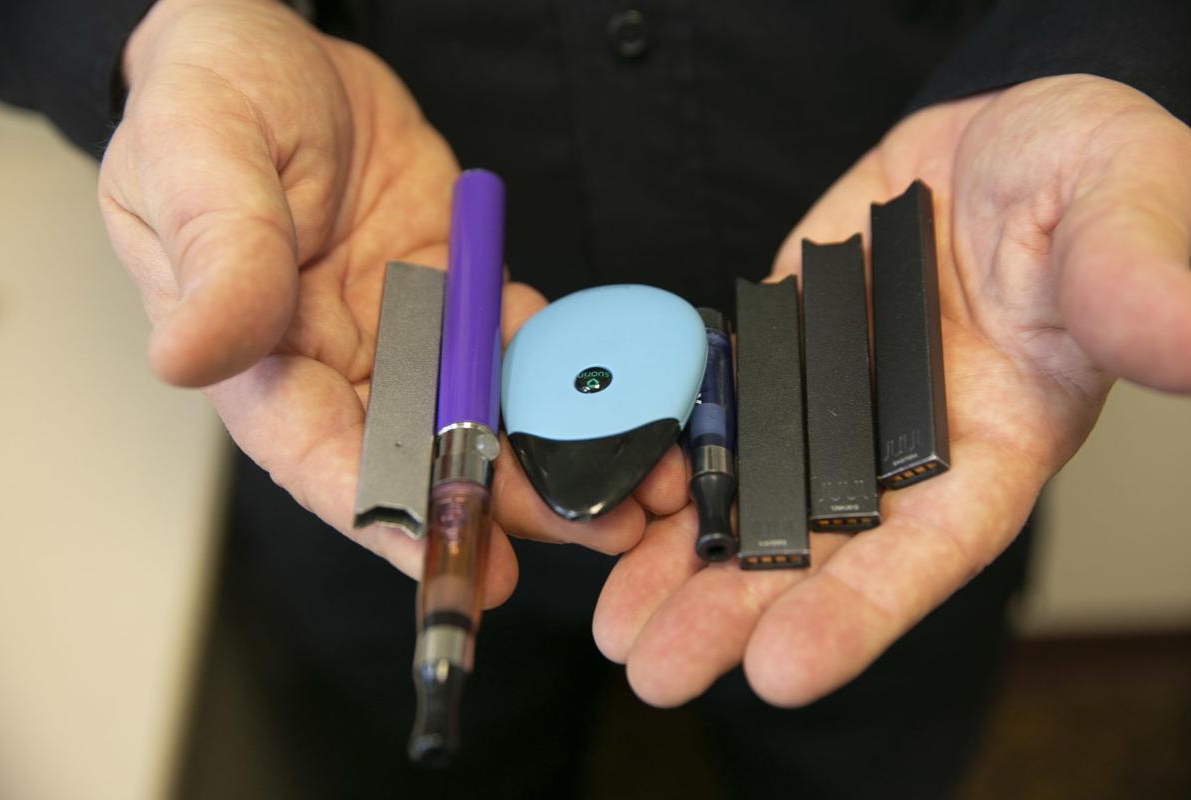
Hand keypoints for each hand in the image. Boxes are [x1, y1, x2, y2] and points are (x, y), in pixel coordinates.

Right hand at [99, 0, 667, 601]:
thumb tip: (190, 356)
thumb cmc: (212, 94)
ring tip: (632, 474)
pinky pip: (512, 340)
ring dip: (553, 447)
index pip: (318, 455)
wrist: (278, 48)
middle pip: (422, 452)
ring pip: (480, 410)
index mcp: (259, 354)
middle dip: (507, 497)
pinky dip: (561, 365)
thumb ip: (215, 255)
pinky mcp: (454, 292)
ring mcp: (404, 331)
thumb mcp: (197, 154)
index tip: (455, 552)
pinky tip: (613, 383)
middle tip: (591, 519)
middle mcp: (337, 360)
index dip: (388, 512)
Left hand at [593, 75, 1190, 705]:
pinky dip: (670, 462)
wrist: (1002, 137)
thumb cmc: (1086, 176)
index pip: (929, 549)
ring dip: (685, 565)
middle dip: (738, 612)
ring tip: (615, 627)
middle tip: (658, 670)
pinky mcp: (776, 354)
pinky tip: (617, 506)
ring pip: (755, 498)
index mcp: (998, 442)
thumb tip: (1189, 338)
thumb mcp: (1123, 212)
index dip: (861, 612)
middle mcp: (906, 445)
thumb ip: (1135, 286)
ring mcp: (831, 402)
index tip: (782, 669)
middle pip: (821, 550)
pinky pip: (717, 416)